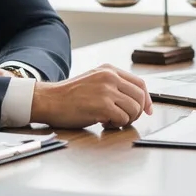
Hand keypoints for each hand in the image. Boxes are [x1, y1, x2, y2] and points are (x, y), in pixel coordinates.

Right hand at [29, 64, 153, 128]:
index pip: (140, 83)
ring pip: (134, 109)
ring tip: (111, 121)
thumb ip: (112, 85)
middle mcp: (110, 77)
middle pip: (140, 97)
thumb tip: (134, 101)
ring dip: (126, 120)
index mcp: (109, 70)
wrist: (48, 100)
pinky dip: (116, 125)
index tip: (147, 110)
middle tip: (125, 119)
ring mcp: (106, 90)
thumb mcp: (93, 81)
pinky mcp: (102, 105)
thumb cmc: (69, 95)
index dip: (147, 99)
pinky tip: (104, 123)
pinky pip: (122, 119)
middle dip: (137, 112)